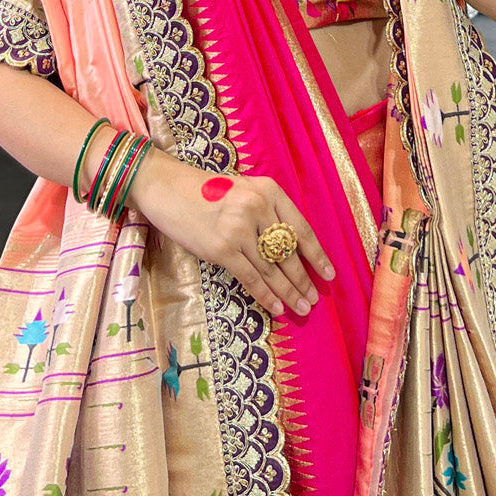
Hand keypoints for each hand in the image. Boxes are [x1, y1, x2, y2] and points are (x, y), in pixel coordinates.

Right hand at [128, 147, 335, 318]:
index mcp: (269, 190)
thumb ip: (267, 212)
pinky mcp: (221, 249)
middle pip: (288, 253)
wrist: (167, 187)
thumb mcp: (244, 190)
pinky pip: (251, 278)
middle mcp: (258, 207)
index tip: (329, 274)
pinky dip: (265, 296)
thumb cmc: (206, 190)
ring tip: (301, 308)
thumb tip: (290, 249)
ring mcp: (239, 229)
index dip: (316, 255)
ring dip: (288, 292)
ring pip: (271, 269)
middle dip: (303, 280)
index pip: (301, 228)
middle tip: (314, 300)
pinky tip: (276, 307)